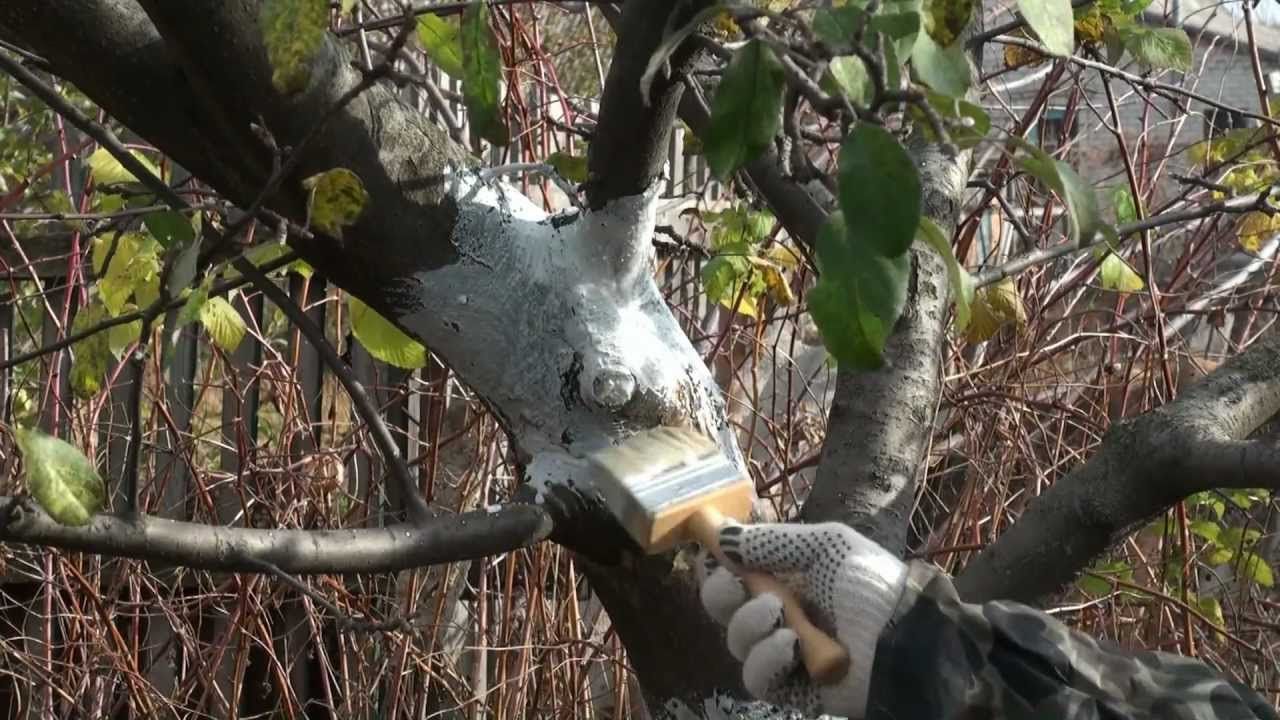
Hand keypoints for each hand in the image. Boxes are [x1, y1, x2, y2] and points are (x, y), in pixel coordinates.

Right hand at [696, 521, 907, 717]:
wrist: (905, 636)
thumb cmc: (869, 582)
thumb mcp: (825, 545)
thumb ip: (771, 541)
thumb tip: (719, 532)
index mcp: (782, 578)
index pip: (732, 574)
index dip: (717, 566)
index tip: (710, 553)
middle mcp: (775, 615)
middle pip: (722, 609)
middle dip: (722, 595)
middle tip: (738, 586)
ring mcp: (780, 653)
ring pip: (737, 642)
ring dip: (751, 625)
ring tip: (782, 616)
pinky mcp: (788, 688)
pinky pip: (756, 678)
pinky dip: (766, 659)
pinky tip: (789, 646)